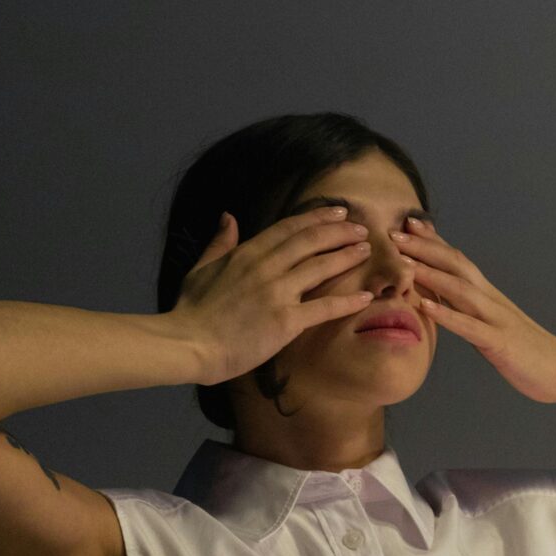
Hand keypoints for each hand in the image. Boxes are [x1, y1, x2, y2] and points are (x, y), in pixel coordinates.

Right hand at [170, 207, 376, 384]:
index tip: (337, 212)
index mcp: (246, 253)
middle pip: (311, 241)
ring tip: (367, 250)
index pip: (288, 228)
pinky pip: (323, 307)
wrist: (188, 344)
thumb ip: (219, 243)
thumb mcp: (200, 269)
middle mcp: (265, 267)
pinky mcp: (285, 321)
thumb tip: (227, 216)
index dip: (316, 217)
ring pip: (321, 267)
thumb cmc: (191, 311)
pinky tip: (366, 297)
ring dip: (347, 256)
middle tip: (362, 228)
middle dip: (339, 231)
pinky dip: (347, 301)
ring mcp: (277, 293)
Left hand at [393, 217, 555, 402]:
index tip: (407, 224)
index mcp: (488, 296)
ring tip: (403, 263)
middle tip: (393, 233)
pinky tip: (425, 307)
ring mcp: (496, 319)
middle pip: (456, 265)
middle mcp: (491, 300)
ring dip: (430, 274)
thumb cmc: (526, 350)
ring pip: (460, 290)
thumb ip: (469, 308)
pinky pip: (470, 327)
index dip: (433, 241)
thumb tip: (440, 295)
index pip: (458, 260)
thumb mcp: (492, 323)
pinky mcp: (500, 343)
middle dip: (424, 248)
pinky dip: (447, 315)